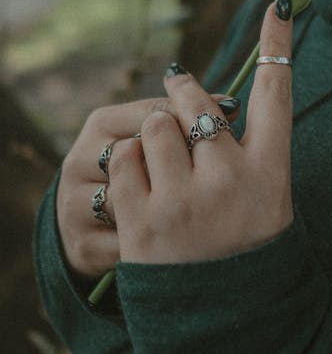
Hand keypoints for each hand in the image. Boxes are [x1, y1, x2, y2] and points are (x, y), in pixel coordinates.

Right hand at [56, 85, 242, 279]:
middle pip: (141, 157)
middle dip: (179, 168)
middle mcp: (81, 160)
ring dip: (165, 211)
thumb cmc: (141, 168)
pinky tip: (176, 242)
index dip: (197, 120)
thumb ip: (186, 118)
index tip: (234, 120)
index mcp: (103, 123)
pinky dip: (155, 247)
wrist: (93, 224)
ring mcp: (76, 204)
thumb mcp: (155, 136)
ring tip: (196, 211)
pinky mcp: (82, 245)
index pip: (155, 114)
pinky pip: (128, 244)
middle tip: (212, 176)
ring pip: (132, 203)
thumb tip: (232, 106)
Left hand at [109, 2, 293, 264]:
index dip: (278, 46)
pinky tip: (143, 190)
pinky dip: (130, 166)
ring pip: (156, 126)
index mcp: (271, 173)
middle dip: (182, 94)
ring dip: (154, 137)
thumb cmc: (245, 243)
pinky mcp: (144, 220)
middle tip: (177, 92)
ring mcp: (186, 202)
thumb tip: (210, 99)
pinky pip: (127, 158)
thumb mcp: (266, 195)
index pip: (277, 94)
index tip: (279, 5)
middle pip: (197, 103)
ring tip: (164, 166)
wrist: (221, 317)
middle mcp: (231, 181)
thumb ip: (247, 147)